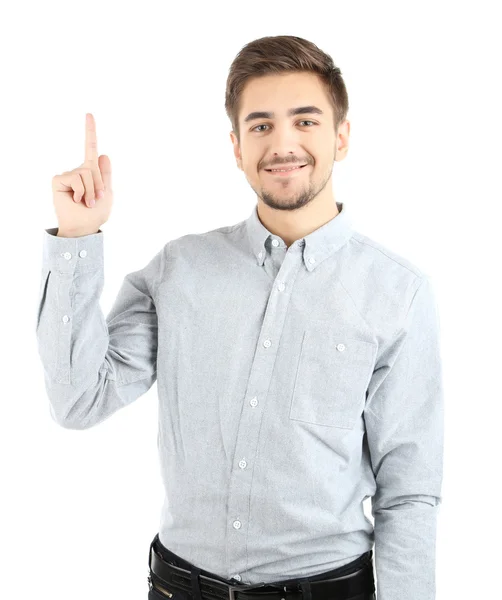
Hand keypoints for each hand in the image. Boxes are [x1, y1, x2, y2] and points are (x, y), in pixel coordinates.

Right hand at [52, 113, 112, 234]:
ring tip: (87, 202)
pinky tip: (77, 200)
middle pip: (93, 167)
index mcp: (91, 172)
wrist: (83, 227)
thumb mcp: (107, 193)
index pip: (90, 148)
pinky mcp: (59, 179)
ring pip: (86, 173)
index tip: (89, 114)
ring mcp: (68, 174)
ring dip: (91, 190)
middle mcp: (78, 170)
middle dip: (99, 185)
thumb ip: (105, 174)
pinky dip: (81, 191)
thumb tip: (103, 153)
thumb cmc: (95, 213)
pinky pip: (76, 178)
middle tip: (96, 200)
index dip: (90, 131)